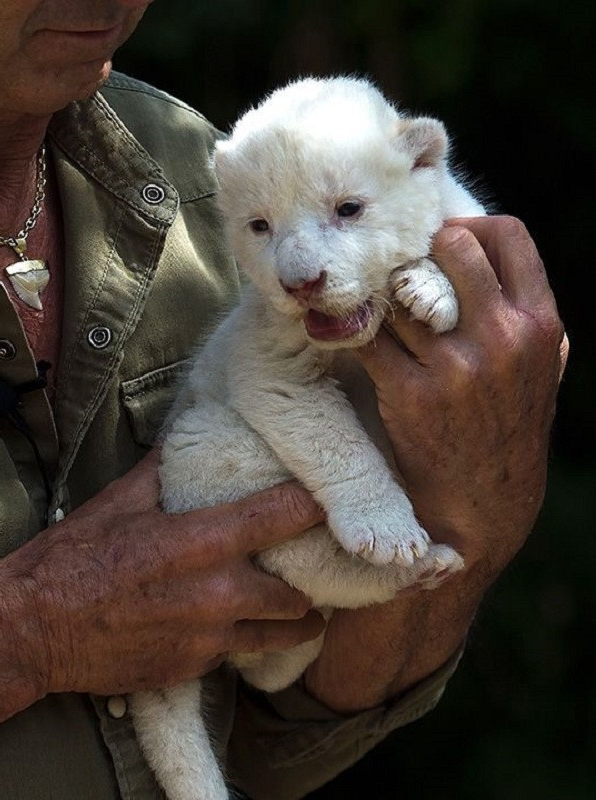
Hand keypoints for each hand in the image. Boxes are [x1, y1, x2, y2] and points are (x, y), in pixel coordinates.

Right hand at [0, 451, 324, 722]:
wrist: (35, 629)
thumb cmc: (75, 559)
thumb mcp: (121, 500)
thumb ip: (164, 468)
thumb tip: (186, 435)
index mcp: (205, 540)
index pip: (286, 515)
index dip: (317, 507)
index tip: (333, 504)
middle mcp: (219, 593)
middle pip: (299, 591)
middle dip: (309, 579)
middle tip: (312, 566)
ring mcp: (210, 637)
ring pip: (285, 632)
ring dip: (296, 619)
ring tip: (300, 606)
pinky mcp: (194, 668)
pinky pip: (241, 653)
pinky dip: (250, 638)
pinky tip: (243, 626)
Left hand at [359, 216, 566, 571]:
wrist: (483, 508)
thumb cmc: (509, 432)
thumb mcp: (541, 372)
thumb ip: (525, 316)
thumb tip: (492, 257)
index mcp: (540, 325)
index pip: (508, 234)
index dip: (469, 223)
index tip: (442, 239)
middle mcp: (502, 338)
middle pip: (451, 246)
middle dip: (420, 247)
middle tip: (399, 263)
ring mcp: (454, 366)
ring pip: (401, 289)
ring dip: (381, 287)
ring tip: (370, 294)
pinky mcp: (408, 393)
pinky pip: (368, 336)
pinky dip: (353, 327)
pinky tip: (347, 327)